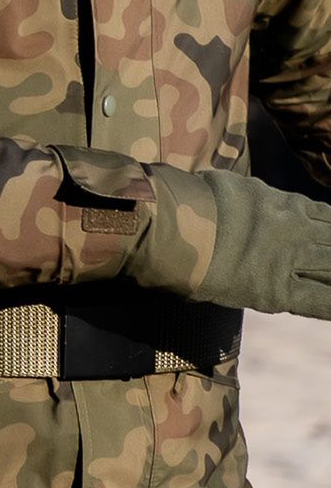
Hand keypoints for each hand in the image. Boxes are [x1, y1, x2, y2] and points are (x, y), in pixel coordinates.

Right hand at [131, 162, 330, 318]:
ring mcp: (288, 261)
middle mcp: (295, 231)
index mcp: (286, 204)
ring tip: (328, 278)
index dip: (330, 229)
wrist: (171, 224)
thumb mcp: (232, 186)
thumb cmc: (190, 200)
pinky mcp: (275, 291)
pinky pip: (320, 302)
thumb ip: (254, 196)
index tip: (327, 236)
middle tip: (325, 259)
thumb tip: (254, 196)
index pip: (327, 217)